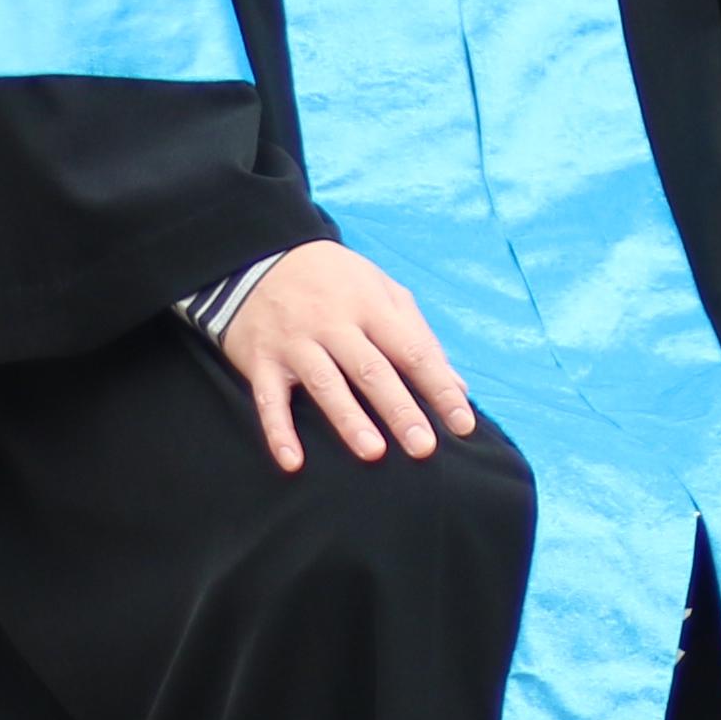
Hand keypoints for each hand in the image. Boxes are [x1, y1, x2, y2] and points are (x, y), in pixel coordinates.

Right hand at [217, 242, 474, 473]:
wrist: (257, 257)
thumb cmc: (334, 281)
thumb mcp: (380, 290)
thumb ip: (419, 335)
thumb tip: (458, 386)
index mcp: (370, 306)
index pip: (412, 350)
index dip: (439, 387)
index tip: (463, 423)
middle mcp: (333, 323)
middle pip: (371, 369)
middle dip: (400, 409)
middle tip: (424, 448)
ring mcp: (295, 341)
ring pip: (325, 382)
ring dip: (348, 418)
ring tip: (373, 452)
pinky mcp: (260, 359)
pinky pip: (269, 399)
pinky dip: (278, 431)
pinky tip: (293, 462)